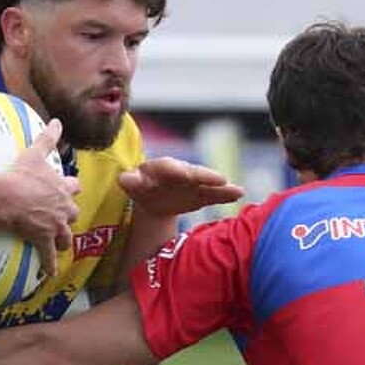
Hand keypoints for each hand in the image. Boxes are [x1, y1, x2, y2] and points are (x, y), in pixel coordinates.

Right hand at [0, 119, 81, 279]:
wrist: (10, 197)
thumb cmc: (22, 174)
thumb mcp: (36, 152)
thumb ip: (48, 137)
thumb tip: (57, 120)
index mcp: (62, 188)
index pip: (72, 186)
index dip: (70, 187)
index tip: (69, 188)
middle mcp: (63, 208)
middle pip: (73, 212)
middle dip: (69, 214)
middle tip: (64, 218)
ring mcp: (55, 226)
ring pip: (66, 236)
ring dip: (64, 240)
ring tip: (62, 245)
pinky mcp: (44, 240)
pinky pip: (50, 256)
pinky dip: (50, 265)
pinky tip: (49, 275)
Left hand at [118, 157, 244, 217]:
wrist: (152, 198)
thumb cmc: (139, 188)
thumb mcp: (131, 183)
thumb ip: (129, 180)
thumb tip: (125, 179)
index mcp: (161, 167)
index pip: (168, 167)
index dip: (176, 170)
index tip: (184, 173)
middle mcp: (181, 171)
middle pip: (193, 173)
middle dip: (205, 176)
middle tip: (219, 180)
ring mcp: (194, 182)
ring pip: (208, 183)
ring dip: (222, 187)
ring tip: (236, 190)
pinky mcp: (202, 193)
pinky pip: (215, 194)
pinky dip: (226, 194)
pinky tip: (239, 193)